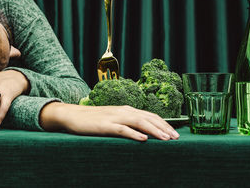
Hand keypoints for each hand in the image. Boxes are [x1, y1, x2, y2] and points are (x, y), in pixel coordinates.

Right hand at [40, 102, 178, 140]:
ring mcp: (114, 117)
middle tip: (176, 138)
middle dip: (164, 127)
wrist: (73, 115)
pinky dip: (134, 134)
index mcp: (126, 109)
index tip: (174, 133)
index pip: (150, 115)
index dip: (163, 123)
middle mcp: (123, 111)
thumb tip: (143, 132)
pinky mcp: (105, 125)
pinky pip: (122, 129)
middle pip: (148, 118)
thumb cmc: (94, 119)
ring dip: (154, 130)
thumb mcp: (113, 119)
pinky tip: (143, 140)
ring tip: (165, 139)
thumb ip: (127, 123)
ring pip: (139, 122)